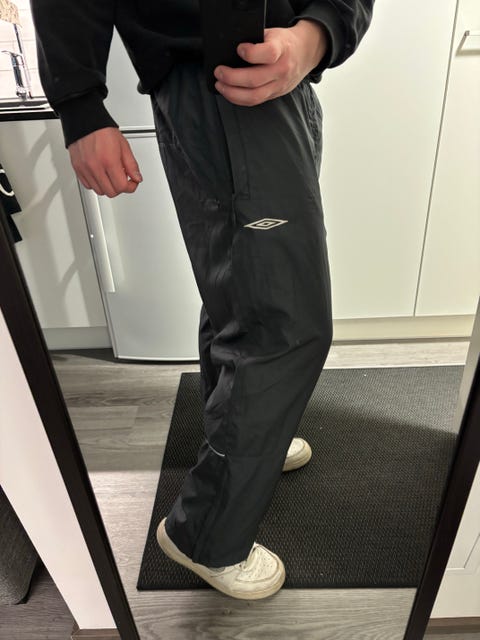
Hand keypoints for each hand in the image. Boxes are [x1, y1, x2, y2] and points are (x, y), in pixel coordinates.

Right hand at [68, 127, 142, 196]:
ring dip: (107, 187)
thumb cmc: (103, 130)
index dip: (130, 187)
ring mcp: (85, 169)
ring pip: (99, 191)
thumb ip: (132, 165)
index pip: (122, 186)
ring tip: (111, 176)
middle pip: (111, 192)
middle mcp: (95, 167)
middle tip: (122, 179)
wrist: (84, 120)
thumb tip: (137, 178)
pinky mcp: (77, 169)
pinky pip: (88, 186)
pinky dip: (96, 184)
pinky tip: (101, 175)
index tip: (132, 182)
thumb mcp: (124, 146)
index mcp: (109, 161)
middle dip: (119, 188)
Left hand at [213, 19, 328, 105]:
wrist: (305, 53)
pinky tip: (230, 93)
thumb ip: (256, 41)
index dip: (251, 53)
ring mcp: (279, 85)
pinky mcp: (275, 94)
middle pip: (255, 80)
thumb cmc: (284, 43)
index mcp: (282, 49)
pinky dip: (239, 99)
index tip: (239, 49)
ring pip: (254, 96)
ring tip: (220, 85)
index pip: (269, 54)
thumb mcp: (273, 34)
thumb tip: (231, 48)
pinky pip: (255, 101)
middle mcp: (281, 69)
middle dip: (232, 77)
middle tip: (219, 72)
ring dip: (232, 93)